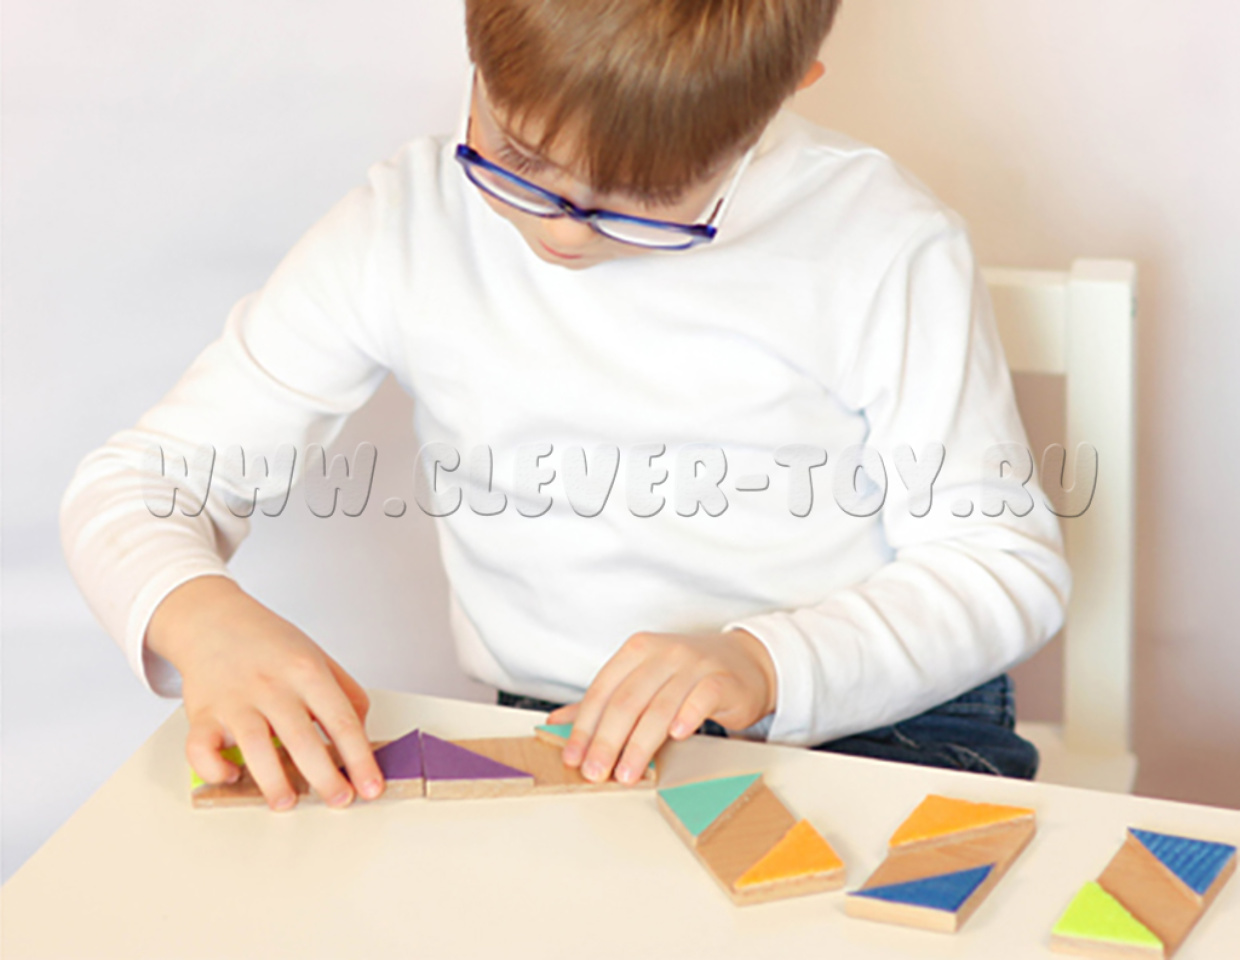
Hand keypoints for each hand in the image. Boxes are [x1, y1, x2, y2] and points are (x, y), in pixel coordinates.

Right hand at [146, 575, 383, 810]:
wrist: (213, 620)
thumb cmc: (269, 643)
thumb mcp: (318, 656)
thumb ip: (345, 693)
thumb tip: (361, 736)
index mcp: (307, 671)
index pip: (342, 721)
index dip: (360, 759)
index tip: (371, 786)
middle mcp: (272, 686)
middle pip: (303, 739)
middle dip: (325, 778)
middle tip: (339, 800)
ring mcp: (235, 700)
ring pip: (255, 747)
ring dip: (273, 781)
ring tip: (288, 802)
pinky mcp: (203, 714)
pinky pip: (202, 749)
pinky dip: (214, 768)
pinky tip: (231, 775)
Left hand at [547, 629, 776, 785]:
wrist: (744, 662)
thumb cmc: (686, 675)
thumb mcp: (643, 682)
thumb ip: (603, 703)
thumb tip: (556, 724)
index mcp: (637, 651)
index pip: (603, 690)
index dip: (584, 726)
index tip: (573, 756)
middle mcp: (663, 653)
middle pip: (627, 701)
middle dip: (607, 741)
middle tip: (595, 772)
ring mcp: (693, 664)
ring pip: (659, 706)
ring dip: (640, 744)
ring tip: (627, 773)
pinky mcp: (721, 679)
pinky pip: (701, 697)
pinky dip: (687, 716)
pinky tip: (677, 736)